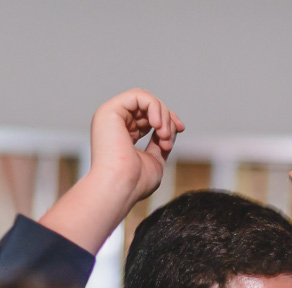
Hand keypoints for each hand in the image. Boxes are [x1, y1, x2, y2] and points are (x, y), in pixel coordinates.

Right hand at [90, 88, 184, 207]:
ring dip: (162, 116)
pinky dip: (154, 107)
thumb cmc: (135, 182)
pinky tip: (157, 125)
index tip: (181, 128)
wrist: (120, 187)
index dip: (167, 118)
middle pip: (148, 106)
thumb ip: (161, 141)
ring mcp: (110, 115)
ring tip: (164, 136)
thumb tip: (174, 127)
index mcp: (122, 133)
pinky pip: (139, 96)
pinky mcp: (110, 110)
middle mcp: (114, 123)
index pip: (148, 115)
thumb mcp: (155, 158)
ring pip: (145, 99)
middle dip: (167, 118)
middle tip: (168, 139)